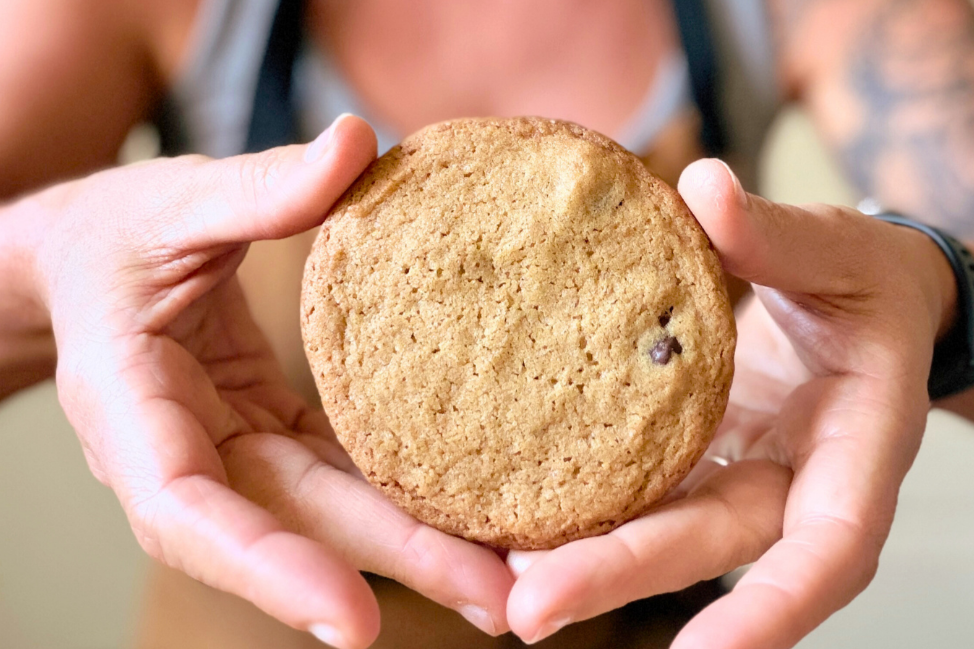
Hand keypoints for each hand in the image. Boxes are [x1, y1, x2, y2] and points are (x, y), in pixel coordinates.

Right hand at [27, 115, 512, 647]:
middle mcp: (183, 455)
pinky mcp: (269, 441)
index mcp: (132, 409)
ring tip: (507, 576)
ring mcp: (230, 456)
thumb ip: (260, 187)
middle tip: (496, 599)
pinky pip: (338, 479)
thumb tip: (358, 142)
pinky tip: (472, 513)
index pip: (189, 514)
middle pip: (290, 528)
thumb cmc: (112, 237)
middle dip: (392, 565)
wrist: (88, 266)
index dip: (268, 571)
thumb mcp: (172, 202)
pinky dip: (399, 500)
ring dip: (414, 548)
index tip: (353, 619)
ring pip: (325, 517)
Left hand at [504, 159, 955, 646]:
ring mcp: (739, 482)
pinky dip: (584, 512)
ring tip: (497, 576)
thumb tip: (706, 187)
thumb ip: (777, 235)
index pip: (826, 550)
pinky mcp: (698, 464)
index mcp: (853, 450)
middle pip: (709, 550)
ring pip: (664, 537)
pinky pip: (642, 496)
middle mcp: (792, 486)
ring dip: (585, 562)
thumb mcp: (838, 255)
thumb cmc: (864, 284)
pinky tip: (514, 515)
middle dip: (621, 581)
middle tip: (528, 608)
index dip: (771, 609)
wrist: (862, 306)